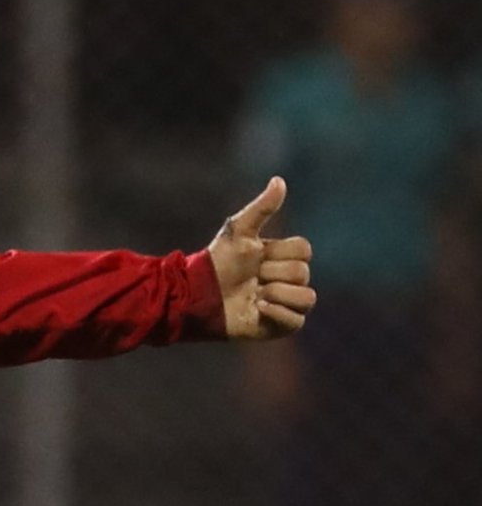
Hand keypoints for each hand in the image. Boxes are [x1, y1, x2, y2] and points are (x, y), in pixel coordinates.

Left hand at [208, 177, 315, 340]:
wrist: (197, 295)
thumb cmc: (217, 262)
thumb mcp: (238, 231)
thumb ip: (261, 208)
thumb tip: (279, 180)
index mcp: (284, 256)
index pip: (303, 249)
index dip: (278, 253)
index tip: (255, 257)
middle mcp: (289, 280)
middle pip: (302, 272)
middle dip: (270, 273)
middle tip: (250, 278)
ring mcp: (287, 303)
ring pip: (307, 297)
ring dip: (275, 293)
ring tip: (252, 295)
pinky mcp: (281, 326)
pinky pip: (297, 320)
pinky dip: (276, 313)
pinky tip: (255, 308)